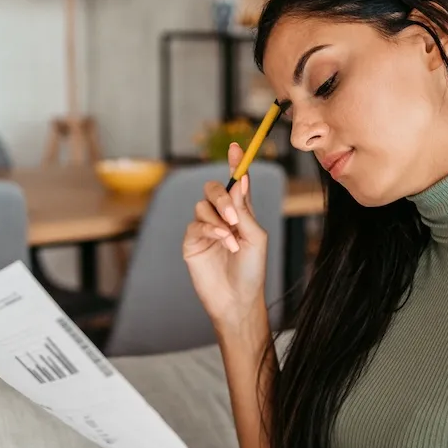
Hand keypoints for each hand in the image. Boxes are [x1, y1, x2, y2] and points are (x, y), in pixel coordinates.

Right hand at [182, 143, 268, 330]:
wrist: (238, 299)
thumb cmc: (252, 271)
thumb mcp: (255, 237)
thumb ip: (244, 210)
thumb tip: (240, 180)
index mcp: (241, 214)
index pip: (236, 184)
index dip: (236, 164)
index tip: (237, 148)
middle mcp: (221, 218)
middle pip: (213, 189)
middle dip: (222, 197)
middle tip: (233, 215)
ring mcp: (205, 230)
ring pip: (202, 206)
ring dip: (219, 220)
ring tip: (231, 241)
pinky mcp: (192, 243)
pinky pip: (195, 224)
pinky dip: (211, 230)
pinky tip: (223, 243)